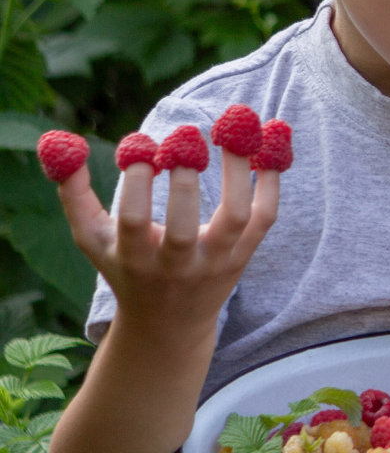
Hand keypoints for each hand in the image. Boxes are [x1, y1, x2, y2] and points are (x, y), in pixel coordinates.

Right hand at [57, 148, 278, 336]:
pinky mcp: (245, 255)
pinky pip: (265, 215)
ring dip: (237, 170)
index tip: (139, 144)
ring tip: (237, 128)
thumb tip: (57, 142)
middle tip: (185, 135)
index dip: (136, 180)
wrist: (170, 323)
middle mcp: (178, 264)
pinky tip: (268, 146)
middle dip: (184, 178)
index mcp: (135, 259)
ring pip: (236, 216)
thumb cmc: (126, 267)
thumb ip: (73, 192)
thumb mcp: (91, 238)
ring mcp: (216, 261)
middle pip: (185, 225)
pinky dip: (269, 180)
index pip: (133, 220)